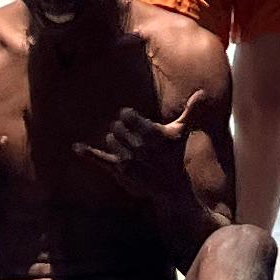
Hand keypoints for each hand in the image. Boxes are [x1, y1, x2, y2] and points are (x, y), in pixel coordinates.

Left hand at [77, 89, 211, 190]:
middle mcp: (139, 147)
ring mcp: (127, 159)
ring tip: (130, 149)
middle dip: (123, 130)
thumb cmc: (173, 155)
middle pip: (116, 126)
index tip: (133, 121)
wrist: (169, 187)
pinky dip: (87, 153)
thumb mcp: (181, 132)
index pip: (127, 115)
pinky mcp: (118, 171)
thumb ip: (191, 110)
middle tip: (134, 138)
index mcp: (152, 134)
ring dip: (117, 142)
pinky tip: (76, 147)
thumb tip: (203, 92)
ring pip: (110, 139)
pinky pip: (99, 159)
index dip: (129, 117)